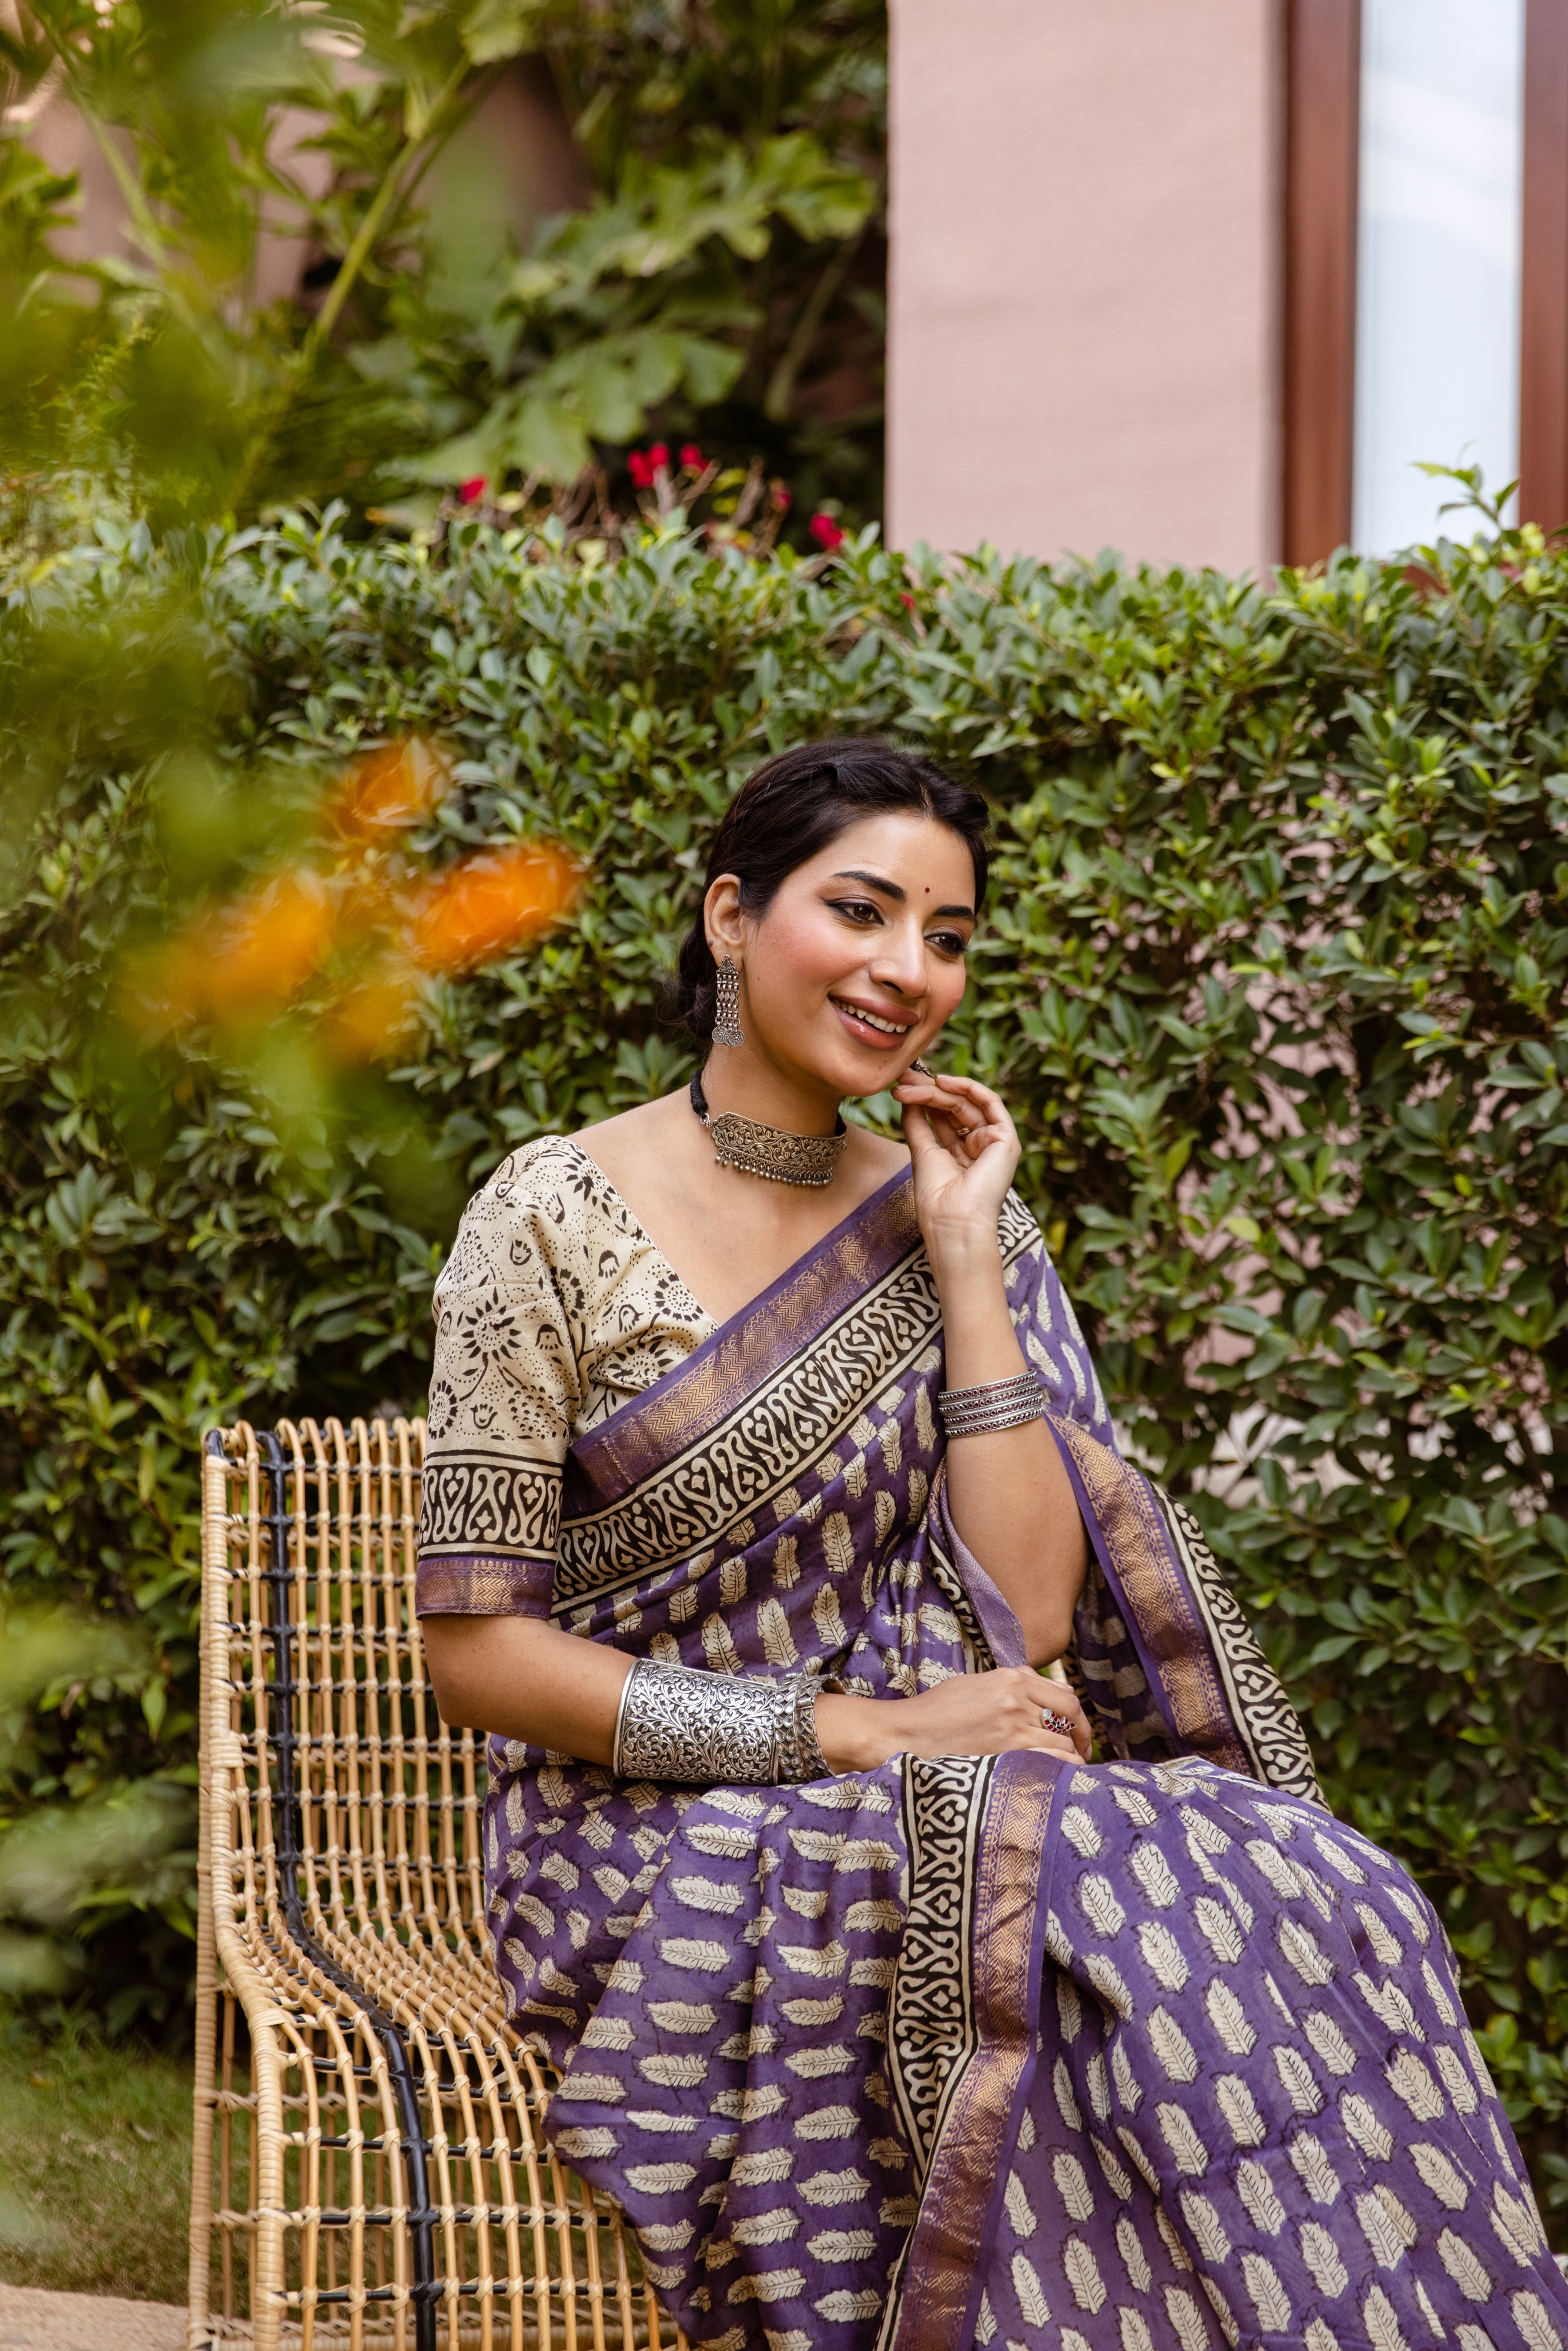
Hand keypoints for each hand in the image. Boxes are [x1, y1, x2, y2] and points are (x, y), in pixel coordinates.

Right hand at [816, 1668, 1090, 1772]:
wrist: (906, 1735)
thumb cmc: (936, 1711)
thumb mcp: (974, 1684)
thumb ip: (1012, 1683)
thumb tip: (1049, 1688)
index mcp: (1011, 1679)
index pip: (1065, 1696)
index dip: (1078, 1717)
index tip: (1077, 1730)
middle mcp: (1017, 1701)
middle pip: (1069, 1721)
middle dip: (1080, 1739)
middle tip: (1080, 1753)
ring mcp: (1013, 1731)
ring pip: (1064, 1748)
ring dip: (1072, 1761)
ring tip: (1069, 1773)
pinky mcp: (1005, 1759)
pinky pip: (1049, 1767)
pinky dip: (1061, 1775)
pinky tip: (1057, 1784)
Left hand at [893, 1069, 1020, 1252]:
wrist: (953, 1222)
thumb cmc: (937, 1199)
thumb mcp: (922, 1151)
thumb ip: (917, 1122)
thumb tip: (907, 1095)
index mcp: (962, 1154)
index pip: (944, 1117)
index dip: (922, 1098)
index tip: (898, 1085)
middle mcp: (980, 1146)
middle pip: (954, 1107)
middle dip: (926, 1089)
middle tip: (902, 1077)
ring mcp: (994, 1142)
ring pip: (966, 1103)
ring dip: (937, 1089)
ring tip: (910, 1082)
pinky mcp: (1006, 1139)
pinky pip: (990, 1103)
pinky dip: (969, 1088)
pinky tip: (942, 1082)